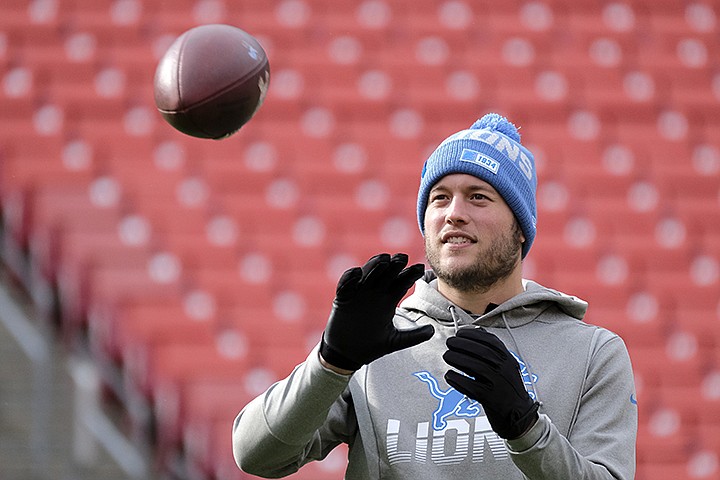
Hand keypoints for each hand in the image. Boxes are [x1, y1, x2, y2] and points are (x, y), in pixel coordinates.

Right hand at [320, 253, 434, 370]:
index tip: (420, 269)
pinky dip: (350, 277)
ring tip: (383, 259)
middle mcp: (375, 293)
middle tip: (403, 257)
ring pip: (367, 274)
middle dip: (394, 265)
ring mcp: (359, 294)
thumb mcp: (395, 341)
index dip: (410, 275)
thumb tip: (432, 331)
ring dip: (373, 266)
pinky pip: (345, 285)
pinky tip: (357, 273)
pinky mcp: (343, 299)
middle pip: (386, 274)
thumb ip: (414, 336)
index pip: (401, 282)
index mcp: (388, 300)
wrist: (347, 355)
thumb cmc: (371, 346)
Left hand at [443, 327, 538, 439]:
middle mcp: (505, 370)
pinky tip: (450, 375)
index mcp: (508, 359)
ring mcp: (498, 384)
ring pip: (476, 367)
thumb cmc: (508, 388)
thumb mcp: (505, 365)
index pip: (491, 341)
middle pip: (482, 352)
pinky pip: (471, 387)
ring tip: (447, 356)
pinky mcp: (490, 399)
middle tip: (450, 343)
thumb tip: (475, 331)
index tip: (460, 333)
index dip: (473, 335)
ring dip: (458, 359)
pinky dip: (458, 380)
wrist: (519, 414)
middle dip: (463, 344)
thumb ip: (492, 349)